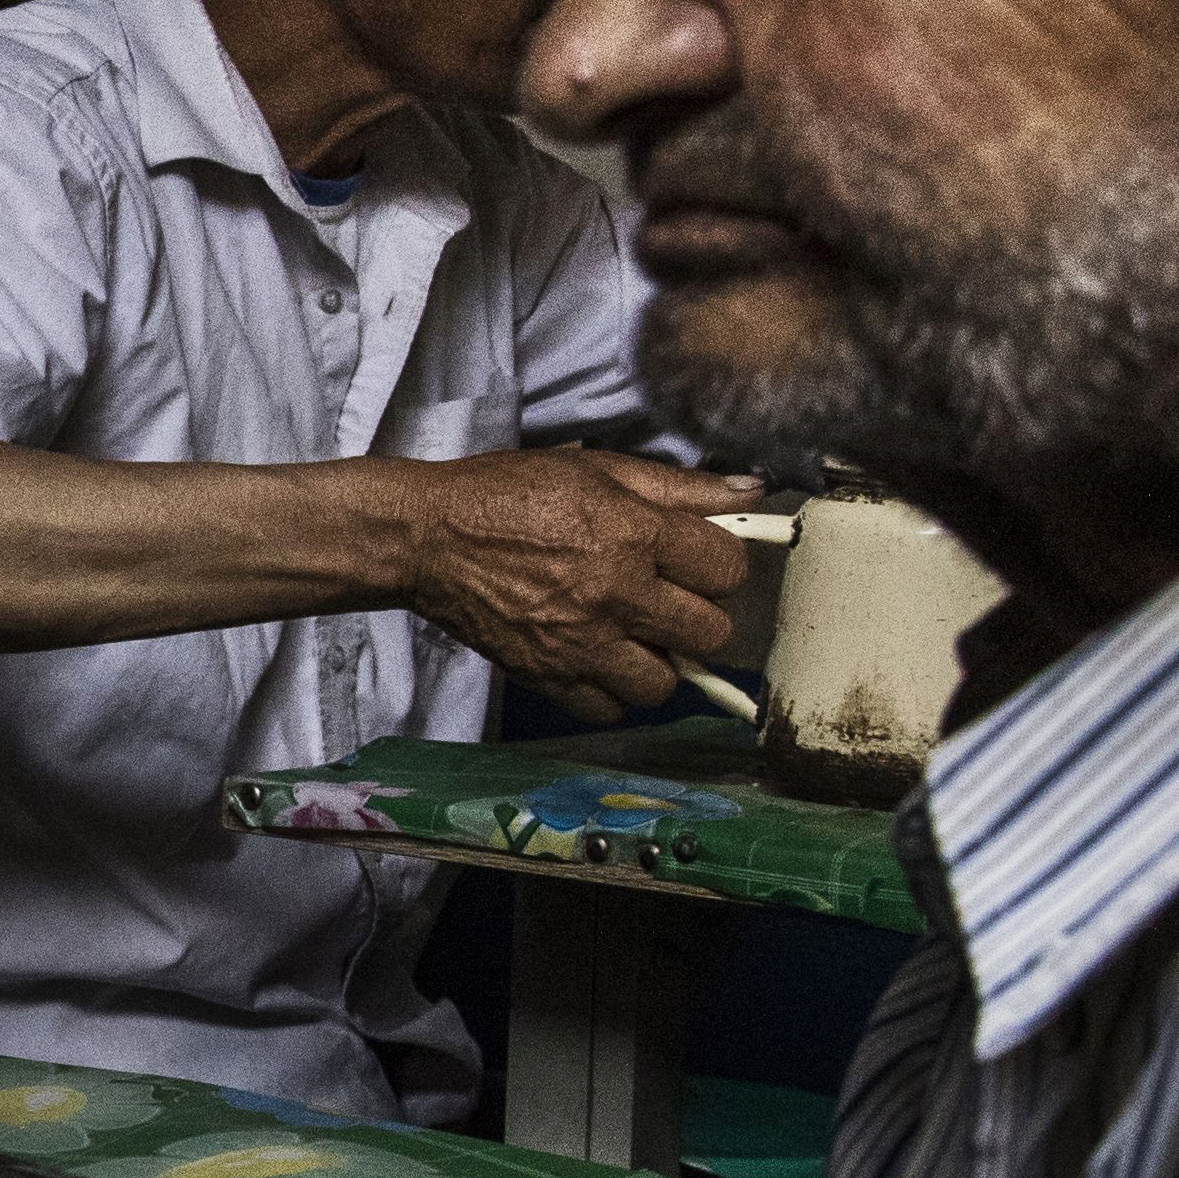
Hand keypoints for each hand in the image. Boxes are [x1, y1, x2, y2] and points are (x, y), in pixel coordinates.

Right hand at [375, 449, 757, 711]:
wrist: (425, 537)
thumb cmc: (506, 493)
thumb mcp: (594, 468)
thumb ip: (677, 486)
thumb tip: (753, 493)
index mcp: (634, 533)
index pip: (728, 569)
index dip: (718, 562)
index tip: (694, 559)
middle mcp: (616, 594)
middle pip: (711, 633)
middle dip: (698, 615)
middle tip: (667, 600)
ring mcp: (581, 642)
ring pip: (664, 683)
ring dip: (658, 662)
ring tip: (634, 638)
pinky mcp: (548, 676)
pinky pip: (608, 709)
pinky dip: (610, 692)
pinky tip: (599, 662)